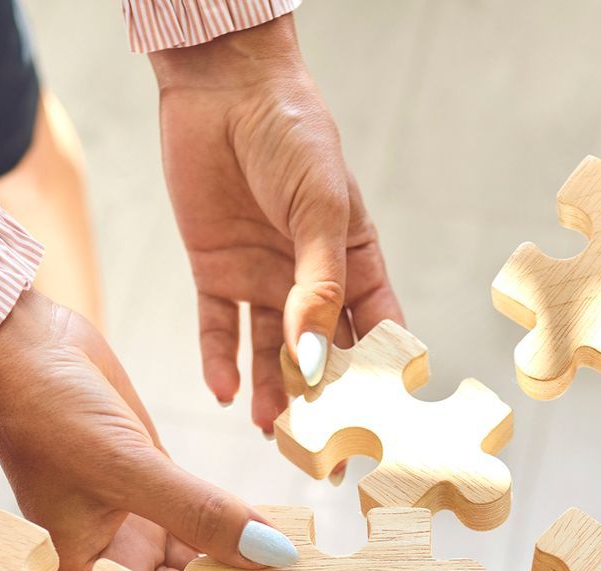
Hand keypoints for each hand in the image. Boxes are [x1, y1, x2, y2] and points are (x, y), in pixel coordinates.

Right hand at [0, 289, 296, 570]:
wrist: (19, 342)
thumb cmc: (44, 412)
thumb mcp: (127, 468)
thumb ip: (201, 515)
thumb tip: (272, 556)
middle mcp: (116, 553)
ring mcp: (139, 515)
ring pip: (205, 557)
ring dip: (248, 562)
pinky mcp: (157, 478)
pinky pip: (211, 514)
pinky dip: (244, 521)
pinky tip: (283, 529)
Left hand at [150, 14, 401, 429]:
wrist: (224, 87)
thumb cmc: (293, 133)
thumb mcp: (319, 208)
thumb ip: (318, 286)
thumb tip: (316, 359)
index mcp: (355, 261)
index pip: (377, 331)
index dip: (383, 379)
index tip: (385, 426)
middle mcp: (310, 279)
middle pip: (322, 355)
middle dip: (324, 404)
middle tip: (327, 454)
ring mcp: (262, 278)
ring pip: (269, 352)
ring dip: (271, 393)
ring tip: (272, 434)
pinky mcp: (215, 271)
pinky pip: (218, 328)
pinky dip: (219, 361)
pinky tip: (223, 394)